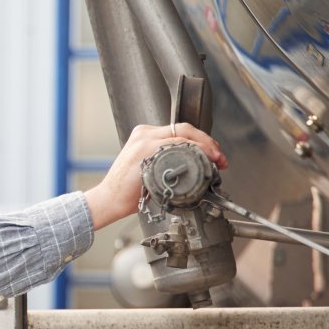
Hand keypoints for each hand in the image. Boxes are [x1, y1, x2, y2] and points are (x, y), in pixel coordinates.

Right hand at [84, 123, 227, 229]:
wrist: (110, 200)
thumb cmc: (128, 191)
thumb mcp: (149, 170)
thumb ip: (165, 162)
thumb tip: (190, 167)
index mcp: (145, 136)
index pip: (180, 131)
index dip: (202, 140)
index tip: (213, 154)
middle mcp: (145, 134)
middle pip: (184, 128)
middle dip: (207, 142)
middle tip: (219, 157)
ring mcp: (144, 140)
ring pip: (183, 133)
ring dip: (204, 146)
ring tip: (215, 159)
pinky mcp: (144, 149)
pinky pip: (175, 143)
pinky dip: (193, 150)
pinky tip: (203, 159)